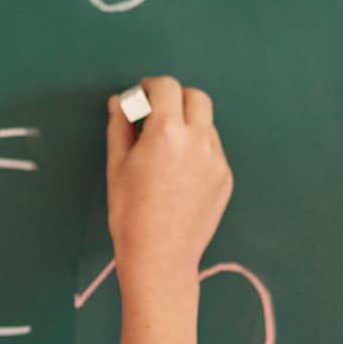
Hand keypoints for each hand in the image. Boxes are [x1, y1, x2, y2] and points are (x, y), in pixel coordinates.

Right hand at [105, 75, 232, 280]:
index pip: (166, 87)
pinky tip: (179, 175)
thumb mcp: (117, 166)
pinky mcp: (225, 177)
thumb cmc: (130, 214)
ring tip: (166, 151)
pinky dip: (198, 149)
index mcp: (167, 132)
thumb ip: (120, 126)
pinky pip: (213, 150)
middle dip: (175, 99)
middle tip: (156, 116)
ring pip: (206, 124)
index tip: (141, 97)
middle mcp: (198, 140)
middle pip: (196, 96)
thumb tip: (120, 102)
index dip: (150, 87)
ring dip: (188, 124)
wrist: (160, 257)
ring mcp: (217, 159)